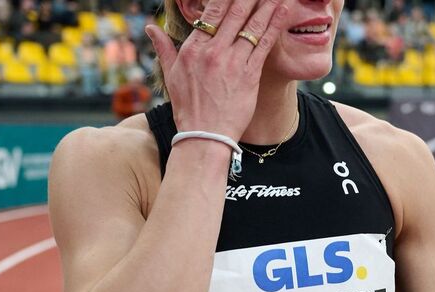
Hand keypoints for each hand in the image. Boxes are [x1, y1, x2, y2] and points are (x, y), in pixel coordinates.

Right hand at [145, 0, 289, 137]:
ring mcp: (232, 62)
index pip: (210, 13)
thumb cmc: (189, 107)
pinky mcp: (250, 74)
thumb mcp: (171, 75)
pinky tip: (282, 10)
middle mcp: (212, 52)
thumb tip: (151, 27)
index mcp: (192, 49)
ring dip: (266, 5)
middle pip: (234, 14)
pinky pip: (264, 44)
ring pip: (252, 25)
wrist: (205, 136)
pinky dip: (274, 25)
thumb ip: (164, 47)